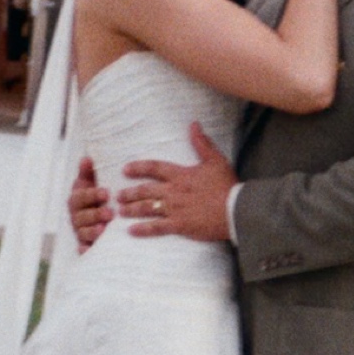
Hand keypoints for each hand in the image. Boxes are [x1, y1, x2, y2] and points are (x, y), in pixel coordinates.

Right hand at [68, 155, 112, 251]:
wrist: (104, 213)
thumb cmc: (99, 195)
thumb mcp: (94, 182)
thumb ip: (90, 172)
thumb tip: (87, 158)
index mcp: (78, 199)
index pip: (81, 196)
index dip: (92, 195)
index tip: (107, 192)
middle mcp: (77, 216)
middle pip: (81, 217)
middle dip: (94, 215)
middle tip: (110, 213)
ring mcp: (81, 231)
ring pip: (82, 233)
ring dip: (92, 232)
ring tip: (104, 230)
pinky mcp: (87, 245)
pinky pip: (84, 249)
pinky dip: (86, 250)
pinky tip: (90, 250)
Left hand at [118, 123, 237, 242]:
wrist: (236, 210)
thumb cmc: (227, 185)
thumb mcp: (215, 160)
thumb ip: (202, 143)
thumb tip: (193, 124)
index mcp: (181, 175)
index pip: (154, 168)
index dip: (138, 168)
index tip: (125, 170)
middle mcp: (174, 191)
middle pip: (145, 190)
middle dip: (130, 193)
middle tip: (117, 196)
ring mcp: (175, 209)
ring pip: (147, 208)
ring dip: (132, 209)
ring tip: (120, 211)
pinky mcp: (180, 225)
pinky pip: (157, 227)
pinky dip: (143, 229)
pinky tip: (131, 230)